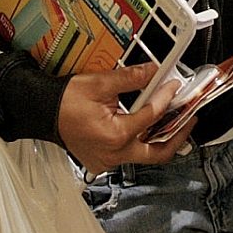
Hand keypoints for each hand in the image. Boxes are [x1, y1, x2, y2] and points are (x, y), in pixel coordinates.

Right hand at [56, 63, 193, 173]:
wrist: (43, 112)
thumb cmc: (64, 101)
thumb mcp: (100, 83)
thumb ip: (130, 78)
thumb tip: (153, 71)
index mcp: (116, 135)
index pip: (152, 116)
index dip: (167, 99)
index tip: (174, 87)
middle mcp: (114, 154)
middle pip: (158, 152)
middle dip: (178, 137)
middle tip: (190, 121)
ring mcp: (108, 161)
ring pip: (144, 156)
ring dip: (161, 140)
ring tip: (174, 123)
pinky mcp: (103, 161)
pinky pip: (129, 155)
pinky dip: (142, 142)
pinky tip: (148, 129)